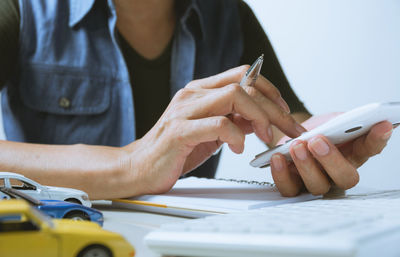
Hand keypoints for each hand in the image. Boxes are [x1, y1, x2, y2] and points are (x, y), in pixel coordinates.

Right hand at [122, 66, 304, 195]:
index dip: (269, 89)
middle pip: (244, 84)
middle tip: (288, 128)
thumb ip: (233, 120)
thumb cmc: (175, 150)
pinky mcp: (179, 131)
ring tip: (267, 137)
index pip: (243, 74)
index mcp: (200, 91)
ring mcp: (184, 110)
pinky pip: (218, 124)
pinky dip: (236, 135)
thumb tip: (260, 118)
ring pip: (234, 96)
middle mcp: (192, 94)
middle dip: (274, 107)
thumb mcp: (211, 133)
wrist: (139, 167)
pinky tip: (238, 148)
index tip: (284, 110)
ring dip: (260, 117)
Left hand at [270, 113, 393, 195]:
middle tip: (318, 141)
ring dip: (306, 166)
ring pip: (317, 185)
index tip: (382, 125)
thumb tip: (359, 118)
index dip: (377, 139)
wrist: (290, 137)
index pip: (370, 149)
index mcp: (353, 154)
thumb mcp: (331, 122)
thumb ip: (345, 122)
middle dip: (331, 159)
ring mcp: (316, 182)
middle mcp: (337, 173)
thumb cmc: (315, 132)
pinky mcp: (293, 185)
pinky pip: (289, 188)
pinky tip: (278, 158)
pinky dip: (281, 174)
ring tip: (297, 146)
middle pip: (344, 177)